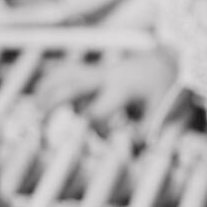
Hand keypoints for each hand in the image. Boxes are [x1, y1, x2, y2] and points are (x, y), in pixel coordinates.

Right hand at [36, 46, 177, 130]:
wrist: (171, 59)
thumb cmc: (168, 87)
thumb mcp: (164, 110)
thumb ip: (146, 132)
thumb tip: (130, 147)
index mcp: (121, 87)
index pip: (97, 111)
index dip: (96, 130)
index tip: (106, 139)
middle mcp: (106, 77)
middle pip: (72, 85)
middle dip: (54, 101)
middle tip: (41, 120)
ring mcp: (100, 71)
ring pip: (66, 74)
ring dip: (48, 89)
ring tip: (35, 108)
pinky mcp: (97, 71)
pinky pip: (70, 71)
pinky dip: (54, 80)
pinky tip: (42, 94)